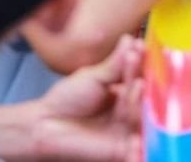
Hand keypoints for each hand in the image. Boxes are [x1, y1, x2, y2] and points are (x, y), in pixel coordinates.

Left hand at [31, 35, 143, 159]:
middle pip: (144, 99)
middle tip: (138, 71)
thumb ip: (115, 63)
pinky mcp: (122, 152)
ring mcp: (127, 131)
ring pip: (141, 119)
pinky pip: (137, 151)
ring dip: (139, 104)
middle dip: (142, 84)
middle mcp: (130, 111)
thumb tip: (129, 39)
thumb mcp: (93, 77)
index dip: (141, 64)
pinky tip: (138, 136)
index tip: (141, 48)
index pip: (139, 77)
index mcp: (125, 93)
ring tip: (137, 87)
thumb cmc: (68, 99)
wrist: (47, 124)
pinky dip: (141, 147)